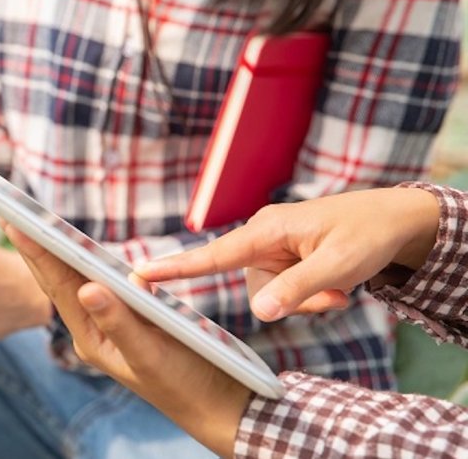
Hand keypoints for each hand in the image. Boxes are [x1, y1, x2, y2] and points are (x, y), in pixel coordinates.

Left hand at [3, 223, 248, 457]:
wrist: (217, 406)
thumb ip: (119, 322)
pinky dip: (90, 262)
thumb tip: (88, 288)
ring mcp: (111, 324)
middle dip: (35, 246)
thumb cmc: (186, 384)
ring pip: (78, 280)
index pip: (58, 287)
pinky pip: (104, 284)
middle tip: (8, 211)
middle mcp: (94, 329)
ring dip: (57, 251)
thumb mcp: (151, 354)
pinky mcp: (131, 319)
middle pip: (60, 280)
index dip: (36, 251)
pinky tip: (79, 248)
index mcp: (91, 338)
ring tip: (32, 222)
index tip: (13, 220)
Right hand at [138, 187, 440, 321]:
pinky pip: (285, 291)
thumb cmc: (366, 234)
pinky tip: (337, 285)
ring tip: (342, 286)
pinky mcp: (283, 259)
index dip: (175, 268)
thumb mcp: (339, 266)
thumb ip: (298, 289)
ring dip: (307, 300)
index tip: (138, 275)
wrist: (395, 220)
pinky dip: (311, 295)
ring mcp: (272, 249)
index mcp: (266, 230)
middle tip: (336, 297)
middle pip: (256, 290)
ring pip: (272, 295)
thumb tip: (259, 313)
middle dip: (295, 301)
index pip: (212, 255)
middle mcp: (262, 238)